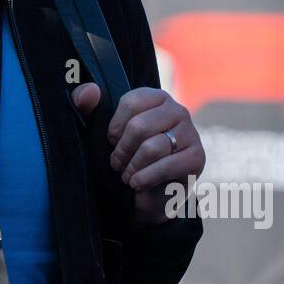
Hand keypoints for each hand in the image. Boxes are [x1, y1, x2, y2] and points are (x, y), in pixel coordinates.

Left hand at [70, 83, 205, 224]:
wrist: (147, 193)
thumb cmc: (125, 156)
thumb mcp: (102, 130)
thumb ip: (87, 104)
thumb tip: (90, 90)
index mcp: (155, 98)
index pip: (130, 103)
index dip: (115, 128)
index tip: (112, 142)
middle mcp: (177, 110)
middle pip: (140, 126)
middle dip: (122, 151)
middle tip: (117, 164)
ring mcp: (190, 133)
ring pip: (152, 148)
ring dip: (133, 167)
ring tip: (127, 175)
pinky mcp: (197, 157)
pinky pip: (166, 166)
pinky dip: (146, 178)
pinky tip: (138, 183)